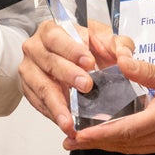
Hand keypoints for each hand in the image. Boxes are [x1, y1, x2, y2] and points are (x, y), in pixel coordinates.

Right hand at [18, 18, 124, 137]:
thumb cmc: (86, 47)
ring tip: (69, 120)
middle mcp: (35, 49)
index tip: (89, 62)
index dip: (72, 50)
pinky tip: (66, 124)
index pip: (56, 37)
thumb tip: (124, 56)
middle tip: (86, 86)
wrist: (75, 60)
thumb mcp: (105, 39)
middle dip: (68, 75)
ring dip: (57, 104)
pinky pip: (39, 104)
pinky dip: (53, 115)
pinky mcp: (29, 90)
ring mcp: (30, 70)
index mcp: (50, 30)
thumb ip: (118, 44)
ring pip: (41, 87)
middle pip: (48, 62)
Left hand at [64, 54, 154, 154]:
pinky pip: (145, 146)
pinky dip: (125, 143)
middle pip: (126, 144)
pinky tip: (112, 137)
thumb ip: (146, 70)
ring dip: (108, 145)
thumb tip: (119, 61)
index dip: (99, 134)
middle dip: (96, 143)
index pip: (126, 129)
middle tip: (69, 140)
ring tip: (84, 141)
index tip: (77, 136)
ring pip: (134, 148)